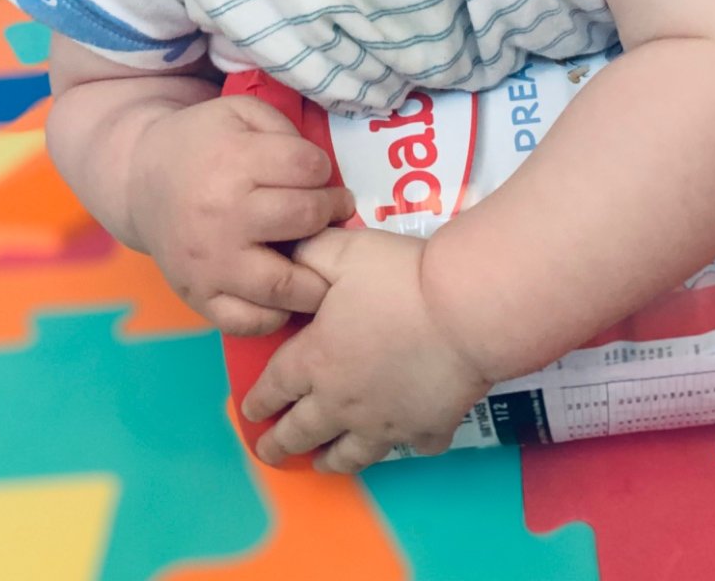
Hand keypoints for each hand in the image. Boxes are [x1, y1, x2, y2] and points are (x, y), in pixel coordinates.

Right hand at [131, 94, 353, 335]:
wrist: (140, 180)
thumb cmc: (202, 144)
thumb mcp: (241, 112)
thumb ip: (285, 130)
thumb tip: (322, 173)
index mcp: (234, 161)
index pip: (307, 168)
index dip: (322, 170)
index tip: (319, 175)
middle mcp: (222, 216)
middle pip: (304, 219)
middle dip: (331, 213)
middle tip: (333, 212)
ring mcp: (210, 263)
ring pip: (283, 284)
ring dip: (316, 276)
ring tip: (320, 262)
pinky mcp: (198, 296)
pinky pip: (247, 322)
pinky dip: (275, 315)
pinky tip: (282, 294)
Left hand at [240, 228, 490, 473]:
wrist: (464, 310)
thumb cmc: (398, 277)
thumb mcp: (340, 251)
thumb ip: (307, 254)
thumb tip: (285, 256)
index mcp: (316, 360)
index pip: (274, 388)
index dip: (257, 401)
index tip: (249, 412)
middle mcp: (342, 402)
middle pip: (302, 432)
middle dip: (280, 444)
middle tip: (269, 451)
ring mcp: (386, 422)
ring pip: (349, 454)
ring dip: (330, 459)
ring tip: (322, 462)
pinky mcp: (427, 429)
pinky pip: (409, 446)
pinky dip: (403, 445)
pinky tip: (401, 438)